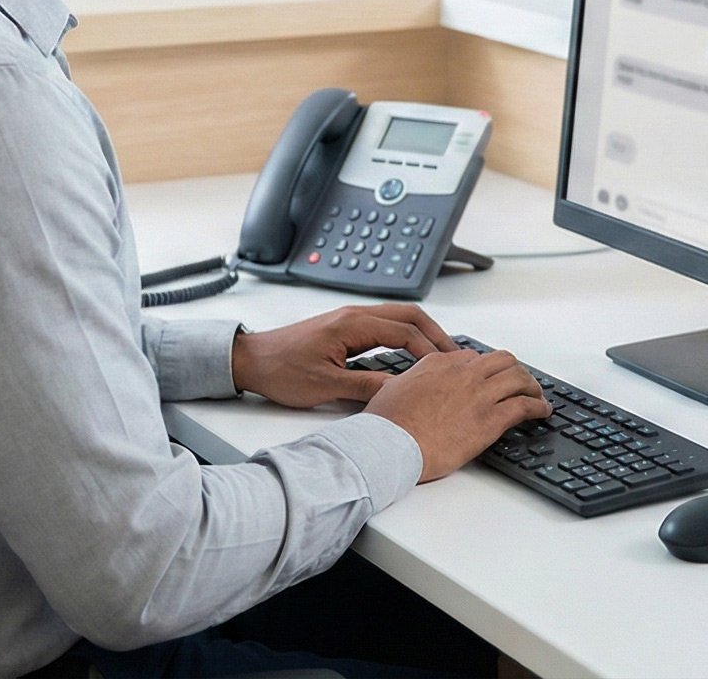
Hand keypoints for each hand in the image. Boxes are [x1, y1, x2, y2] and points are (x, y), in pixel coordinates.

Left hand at [230, 304, 459, 407]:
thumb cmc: (280, 369)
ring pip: (397, 318)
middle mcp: (352, 315)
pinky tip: (411, 355)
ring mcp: (349, 320)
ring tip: (441, 357)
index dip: (431, 350)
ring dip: (421, 334)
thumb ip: (365, 387)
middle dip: (436, 334)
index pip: (405, 331)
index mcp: (351, 324)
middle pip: (408, 315)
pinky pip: (384, 326)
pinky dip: (404, 337)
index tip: (448, 369)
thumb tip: (400, 391)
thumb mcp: (325, 385)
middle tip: (456, 357)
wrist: (250, 360)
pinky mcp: (344, 329)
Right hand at [362, 347, 551, 481]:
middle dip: (514, 370)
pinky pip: (525, 406)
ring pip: (519, 378)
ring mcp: (479, 394)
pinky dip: (539, 407)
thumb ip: (412, 381)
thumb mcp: (393, 388)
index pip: (472, 357)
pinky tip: (542, 412)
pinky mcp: (491, 419)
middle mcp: (462, 373)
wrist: (391, 444)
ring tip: (537, 396)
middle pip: (501, 361)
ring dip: (532, 386)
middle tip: (520, 382)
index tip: (489, 379)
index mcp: (438, 363)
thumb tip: (415, 385)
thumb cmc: (387, 423)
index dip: (485, 369)